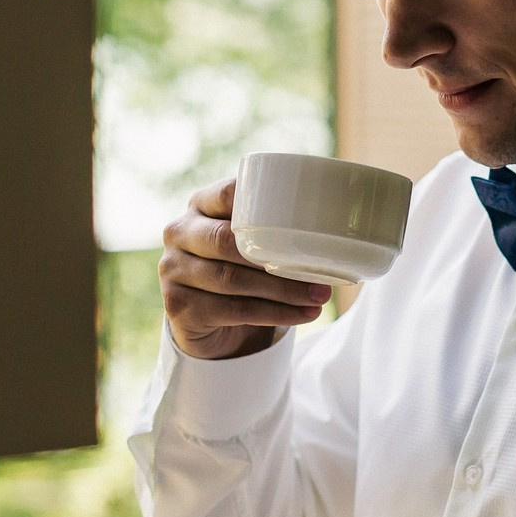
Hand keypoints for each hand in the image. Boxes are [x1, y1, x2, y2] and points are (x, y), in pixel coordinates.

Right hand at [160, 176, 331, 359]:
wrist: (208, 321)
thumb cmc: (241, 269)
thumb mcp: (252, 241)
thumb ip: (275, 224)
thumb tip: (343, 220)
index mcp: (200, 205)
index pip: (227, 194)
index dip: (259, 201)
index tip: (302, 215)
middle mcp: (179, 232)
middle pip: (226, 241)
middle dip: (277, 260)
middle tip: (323, 276)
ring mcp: (172, 270)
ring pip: (231, 279)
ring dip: (282, 291)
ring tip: (319, 297)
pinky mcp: (177, 306)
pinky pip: (232, 310)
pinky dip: (272, 314)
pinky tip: (301, 315)